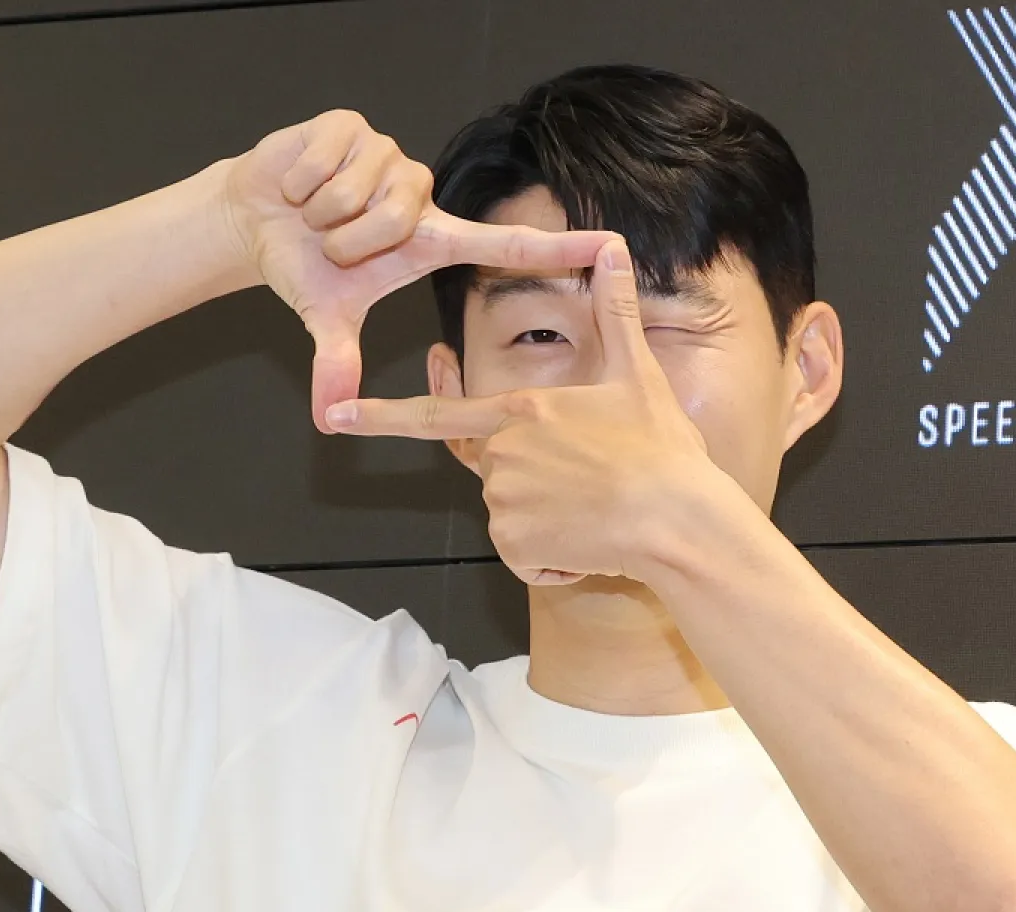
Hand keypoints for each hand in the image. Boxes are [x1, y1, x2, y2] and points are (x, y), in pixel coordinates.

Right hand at [214, 108, 617, 432]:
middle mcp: (421, 193)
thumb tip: (325, 421)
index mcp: (432, 239)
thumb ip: (336, 363)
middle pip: (394, 220)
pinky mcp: (352, 125)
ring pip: (358, 192)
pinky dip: (301, 182)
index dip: (557, 247)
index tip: (610, 244)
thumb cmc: (306, 265)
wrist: (254, 218)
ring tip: (315, 213)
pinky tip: (300, 185)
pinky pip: (327, 161)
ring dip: (321, 213)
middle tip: (330, 243)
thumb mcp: (326, 315)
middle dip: (346, 241)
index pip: (506, 245)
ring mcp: (390, 155)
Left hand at [323, 238, 715, 586]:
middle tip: (589, 484)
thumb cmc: (661, 450)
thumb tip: (615, 249)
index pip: (435, 416)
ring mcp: (505, 502)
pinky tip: (591, 544)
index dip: (380, 415)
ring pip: (512, 516)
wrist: (679, 521)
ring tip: (598, 511)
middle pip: (495, 471)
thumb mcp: (638, 374)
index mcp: (520, 412)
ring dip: (547, 522)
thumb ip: (615, 313)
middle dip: (534, 483)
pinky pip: (524, 556)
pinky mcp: (517, 546)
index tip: (337, 414)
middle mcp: (502, 455)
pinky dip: (552, 558)